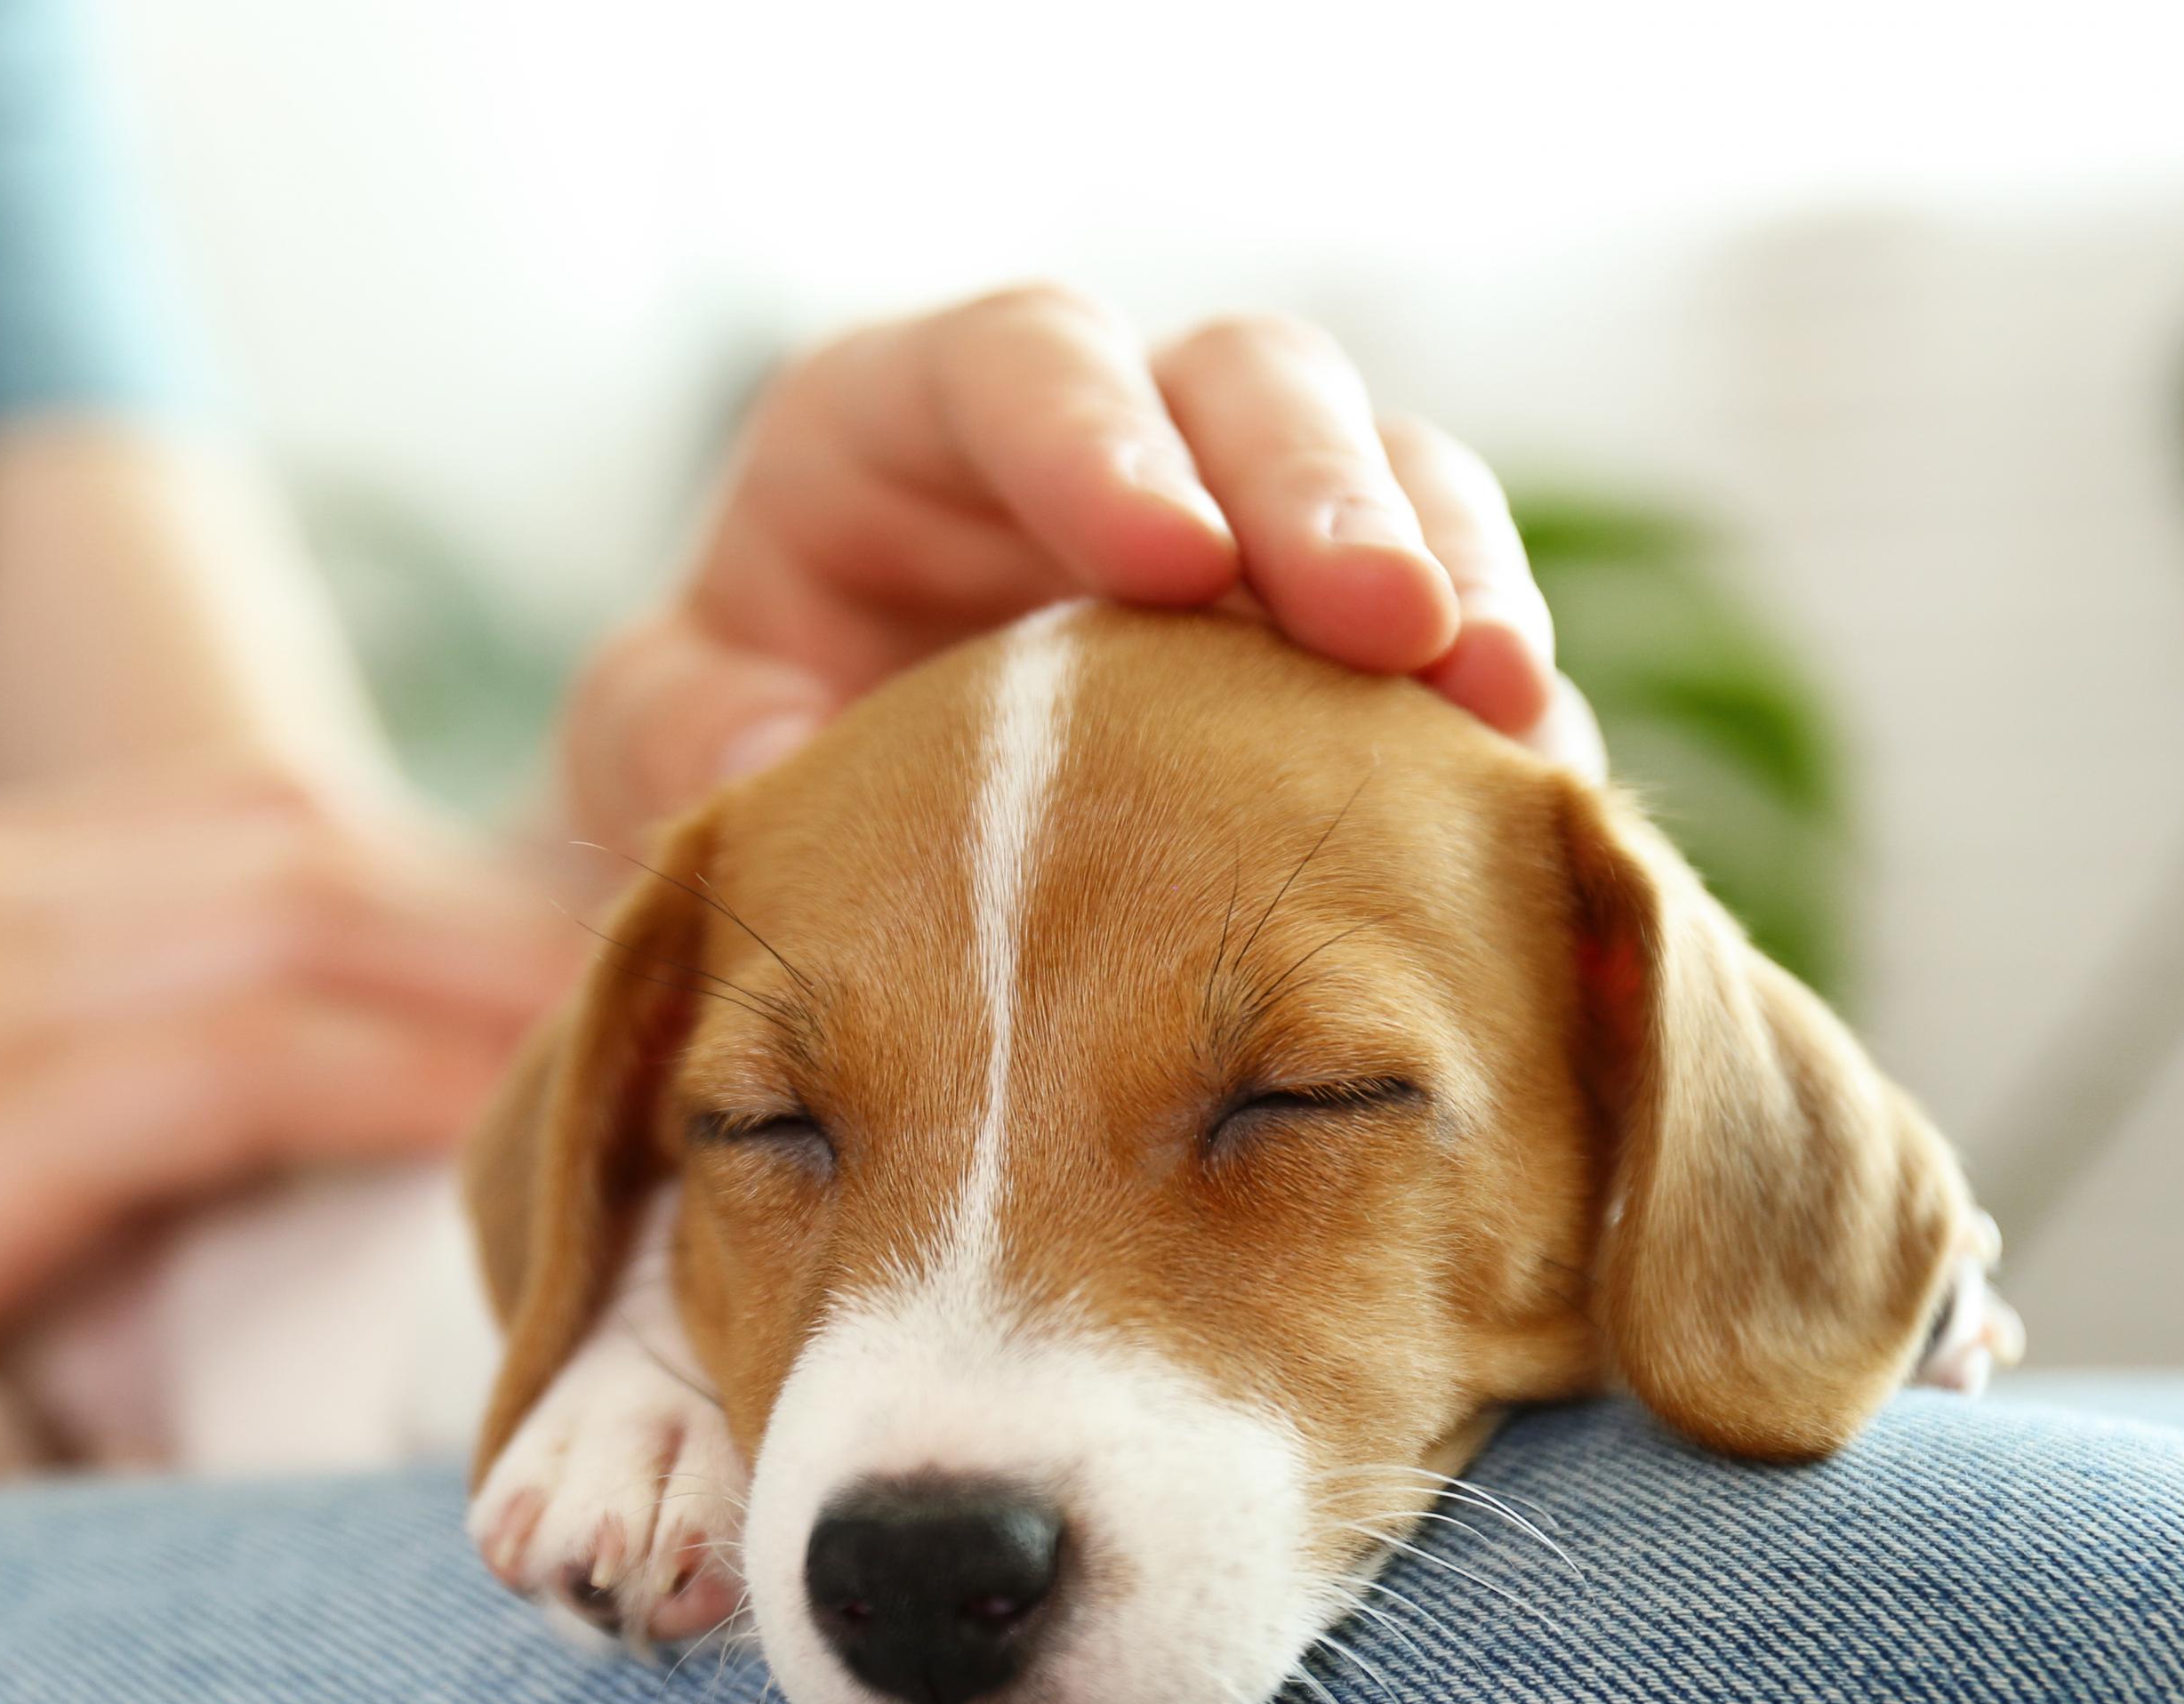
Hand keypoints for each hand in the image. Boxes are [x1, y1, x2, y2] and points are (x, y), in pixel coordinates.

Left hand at [565, 286, 1605, 848]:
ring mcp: (1244, 536)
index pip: (1020, 362)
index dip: (1099, 437)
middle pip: (1242, 390)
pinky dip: (1490, 702)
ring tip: (1506, 707)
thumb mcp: (655, 747)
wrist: (826, 861)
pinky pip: (1447, 635)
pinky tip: (1528, 788)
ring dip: (1457, 578)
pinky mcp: (1334, 654)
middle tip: (1389, 626)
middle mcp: (1105, 443)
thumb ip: (678, 738)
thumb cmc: (732, 754)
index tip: (1167, 557)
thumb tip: (780, 752)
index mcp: (911, 423)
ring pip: (1390, 479)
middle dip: (1325, 494)